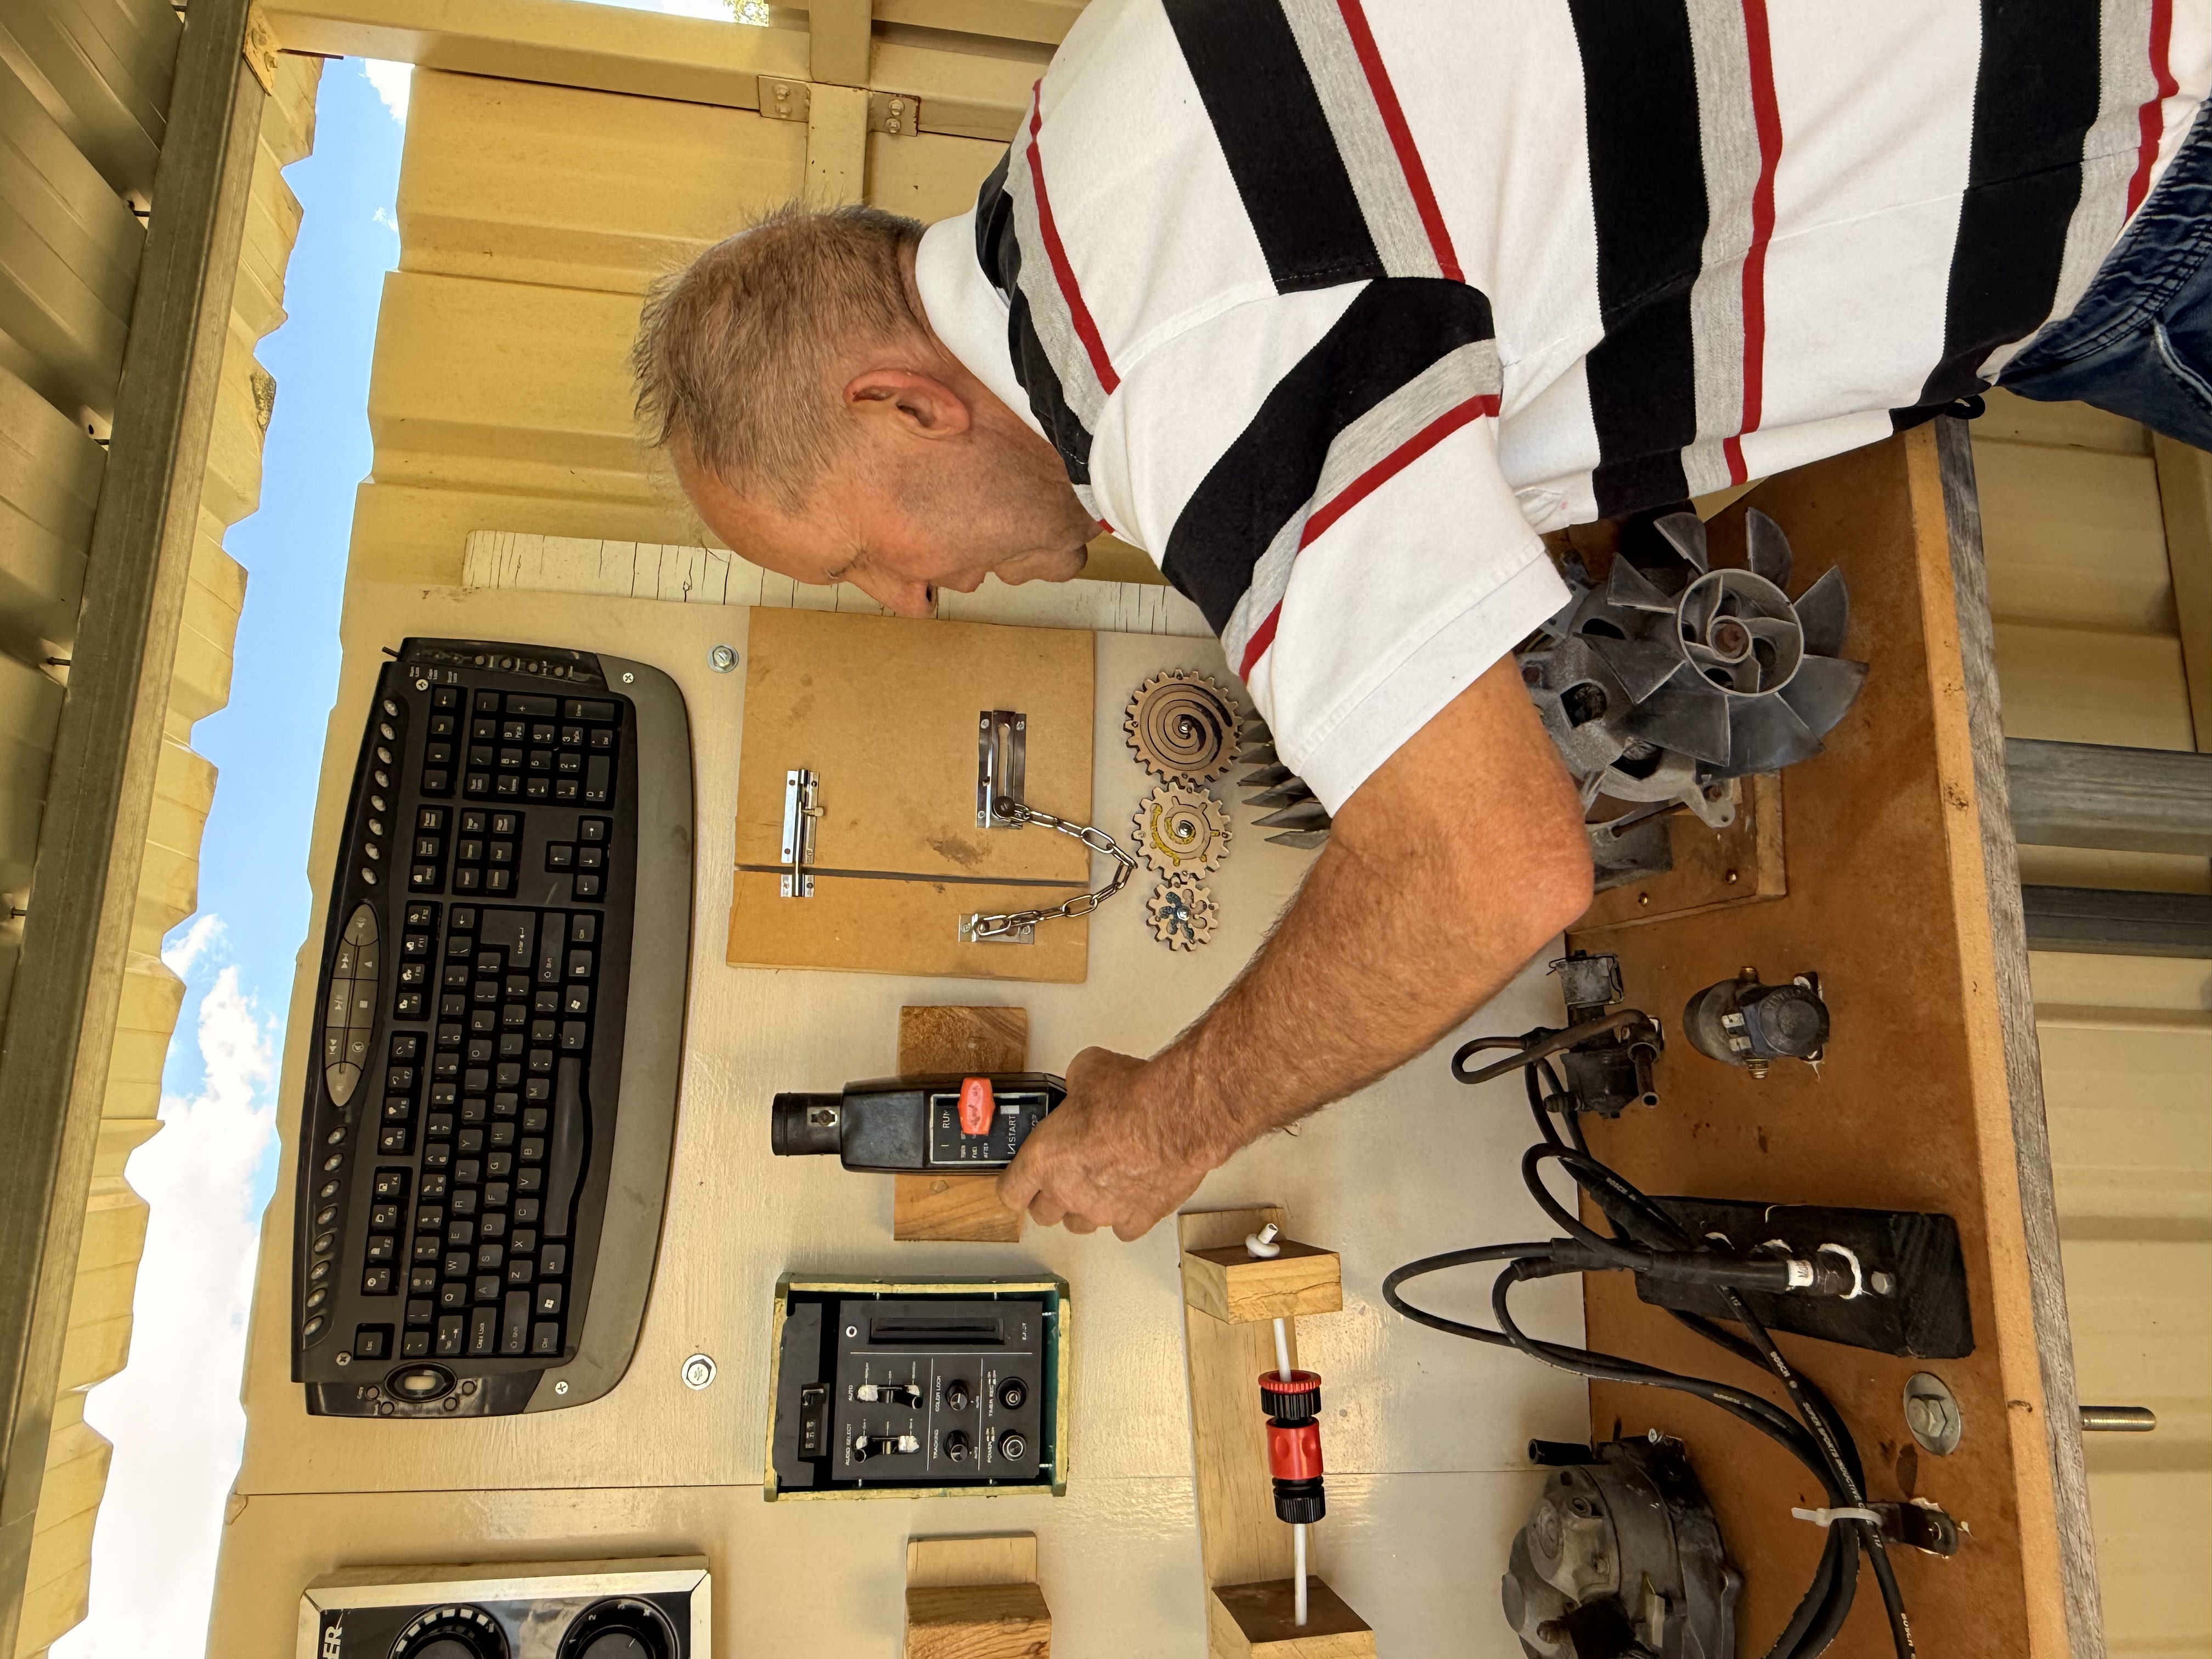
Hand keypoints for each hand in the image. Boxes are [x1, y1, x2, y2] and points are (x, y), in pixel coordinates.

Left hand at [997, 1047, 1219, 1239]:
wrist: (1177, 1116)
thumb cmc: (1133, 1097)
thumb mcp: (1088, 1071)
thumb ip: (1075, 1086)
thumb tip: (1082, 1082)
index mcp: (1045, 1158)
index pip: (1009, 1191)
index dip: (1014, 1184)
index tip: (1019, 1179)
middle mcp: (1068, 1190)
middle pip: (1043, 1214)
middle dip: (1049, 1197)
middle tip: (1060, 1176)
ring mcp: (1103, 1210)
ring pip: (1080, 1225)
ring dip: (1082, 1209)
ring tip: (1095, 1186)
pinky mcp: (1138, 1217)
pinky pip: (1122, 1229)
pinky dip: (1124, 1216)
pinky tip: (1130, 1197)